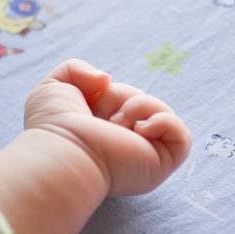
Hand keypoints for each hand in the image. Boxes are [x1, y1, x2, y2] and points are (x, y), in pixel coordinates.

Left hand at [24, 58, 191, 195]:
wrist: (63, 149)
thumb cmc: (52, 124)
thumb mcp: (56, 84)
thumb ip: (78, 69)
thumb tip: (107, 79)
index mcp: (104, 131)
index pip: (122, 99)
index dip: (108, 94)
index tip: (86, 105)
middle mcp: (125, 145)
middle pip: (143, 100)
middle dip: (120, 97)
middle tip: (99, 117)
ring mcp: (144, 156)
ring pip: (162, 113)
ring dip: (138, 107)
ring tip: (115, 125)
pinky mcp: (161, 164)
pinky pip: (182, 136)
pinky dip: (163, 122)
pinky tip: (138, 131)